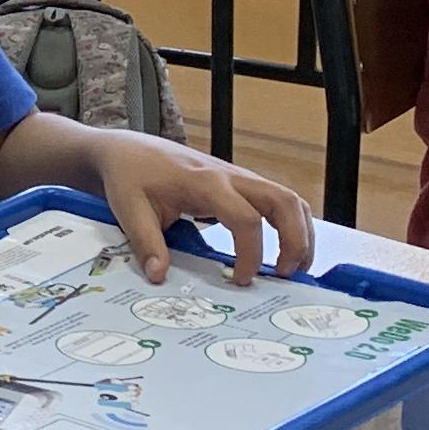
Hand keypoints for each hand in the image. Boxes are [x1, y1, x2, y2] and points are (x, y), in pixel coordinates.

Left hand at [89, 131, 311, 282]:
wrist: (128, 150)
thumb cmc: (130, 176)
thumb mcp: (130, 209)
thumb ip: (146, 243)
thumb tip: (159, 275)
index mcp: (205, 182)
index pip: (245, 219)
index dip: (251, 253)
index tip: (239, 279)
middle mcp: (230, 176)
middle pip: (284, 201)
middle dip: (296, 240)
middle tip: (287, 274)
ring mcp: (238, 177)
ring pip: (288, 198)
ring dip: (300, 232)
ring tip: (293, 266)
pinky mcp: (239, 183)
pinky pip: (277, 199)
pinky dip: (290, 223)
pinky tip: (282, 249)